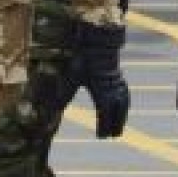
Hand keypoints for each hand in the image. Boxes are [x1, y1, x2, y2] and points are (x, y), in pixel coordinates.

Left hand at [71, 19, 129, 137]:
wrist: (94, 39)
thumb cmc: (79, 56)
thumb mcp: (69, 74)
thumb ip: (61, 90)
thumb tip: (52, 106)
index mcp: (99, 84)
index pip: (105, 109)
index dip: (104, 124)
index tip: (101, 137)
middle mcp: (111, 83)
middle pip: (117, 108)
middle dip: (115, 123)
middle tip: (111, 137)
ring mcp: (116, 79)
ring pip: (123, 101)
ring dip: (121, 116)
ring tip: (117, 130)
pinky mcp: (117, 76)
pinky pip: (124, 94)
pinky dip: (123, 105)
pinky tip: (122, 112)